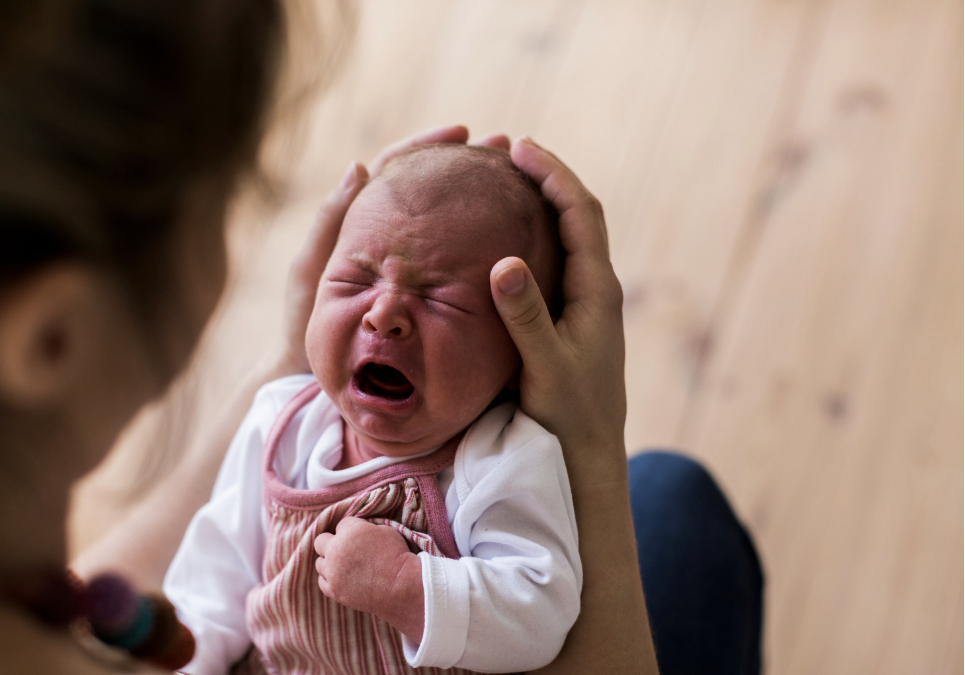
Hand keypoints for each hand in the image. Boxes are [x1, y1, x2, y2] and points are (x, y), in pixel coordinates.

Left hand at [272, 126, 511, 376]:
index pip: (399, 168)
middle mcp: (392, 237)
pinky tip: (511, 237)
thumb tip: (360, 166)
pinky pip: (456, 261)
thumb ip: (330, 221)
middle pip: (433, 188)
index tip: (462, 132)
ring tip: (518, 182)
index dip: (429, 146)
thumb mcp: (312, 269)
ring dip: (481, 199)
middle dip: (468, 165)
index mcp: (362, 221)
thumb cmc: (306, 322)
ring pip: (449, 223)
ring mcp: (412, 264)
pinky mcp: (426, 292)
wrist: (315, 374)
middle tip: (505, 148)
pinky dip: (480, 243)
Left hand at [314, 517, 424, 643]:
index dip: (352, 529)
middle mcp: (336, 550)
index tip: (361, 537)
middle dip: (331, 542)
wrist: (401, 586)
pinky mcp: (334, 590)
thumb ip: (364, 528)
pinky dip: (329, 579)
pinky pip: (322, 581)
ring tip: (345, 566)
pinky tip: (341, 578)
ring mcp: (333, 572)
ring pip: (319, 563)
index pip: (341, 524)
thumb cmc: (397, 556)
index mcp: (349, 531)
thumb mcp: (384, 530)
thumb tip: (357, 531)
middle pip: (320, 541)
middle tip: (345, 549)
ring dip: (329, 562)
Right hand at [490, 137, 626, 478]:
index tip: (519, 146)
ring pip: (568, 237)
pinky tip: (506, 238)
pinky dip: (534, 235)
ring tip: (506, 181)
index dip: (553, 174)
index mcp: (597, 290)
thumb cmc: (568, 414)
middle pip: (578, 215)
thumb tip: (505, 262)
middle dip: (547, 178)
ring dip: (542, 203)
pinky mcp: (572, 320)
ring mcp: (586, 304)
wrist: (589, 455)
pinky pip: (556, 261)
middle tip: (508, 151)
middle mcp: (597, 289)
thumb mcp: (544, 367)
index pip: (580, 213)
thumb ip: (525, 316)